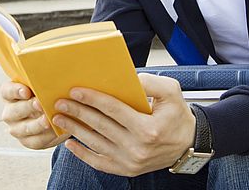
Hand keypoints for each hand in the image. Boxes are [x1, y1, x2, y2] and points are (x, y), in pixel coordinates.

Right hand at [0, 80, 58, 149]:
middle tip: (40, 103)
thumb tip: (54, 73)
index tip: (26, 91)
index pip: (7, 91)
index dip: (15, 91)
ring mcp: (17, 128)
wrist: (55, 114)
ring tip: (48, 120)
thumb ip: (44, 81)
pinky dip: (45, 136)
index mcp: (10, 95)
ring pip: (24, 128)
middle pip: (14, 111)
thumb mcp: (44, 85)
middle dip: (28, 107)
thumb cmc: (48, 93)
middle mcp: (10, 112)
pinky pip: (35, 141)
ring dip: (37, 124)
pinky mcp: (27, 141)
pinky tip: (55, 130)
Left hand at [52, 73, 195, 176]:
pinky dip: (83, 153)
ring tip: (60, 118)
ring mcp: (130, 161)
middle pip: (100, 125)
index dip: (92, 99)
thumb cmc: (178, 115)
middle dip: (78, 112)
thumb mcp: (171, 91)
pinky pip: (99, 162)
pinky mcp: (126, 170)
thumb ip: (149, 82)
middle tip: (60, 102)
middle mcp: (137, 147)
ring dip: (75, 130)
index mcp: (148, 127)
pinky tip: (70, 143)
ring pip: (96, 143)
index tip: (75, 91)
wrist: (188, 143)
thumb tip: (127, 78)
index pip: (113, 109)